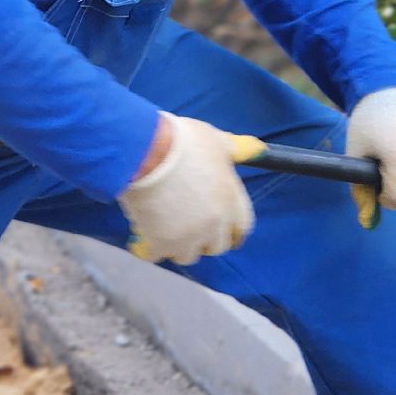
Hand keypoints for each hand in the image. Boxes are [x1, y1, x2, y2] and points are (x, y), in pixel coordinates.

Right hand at [118, 113, 265, 265]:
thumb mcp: (216, 139)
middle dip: (205, 239)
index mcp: (231, 201)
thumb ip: (233, 150)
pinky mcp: (160, 245)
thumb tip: (252, 150)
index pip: (241, 228)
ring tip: (165, 230)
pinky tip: (143, 236)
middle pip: (216, 246)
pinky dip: (150, 248)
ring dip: (179, 246)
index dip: (231, 229)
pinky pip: (156, 255)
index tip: (222, 229)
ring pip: (188, 255)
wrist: (145, 152)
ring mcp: (187, 238)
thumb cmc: (183, 141)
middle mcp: (213, 224)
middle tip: (189, 226)